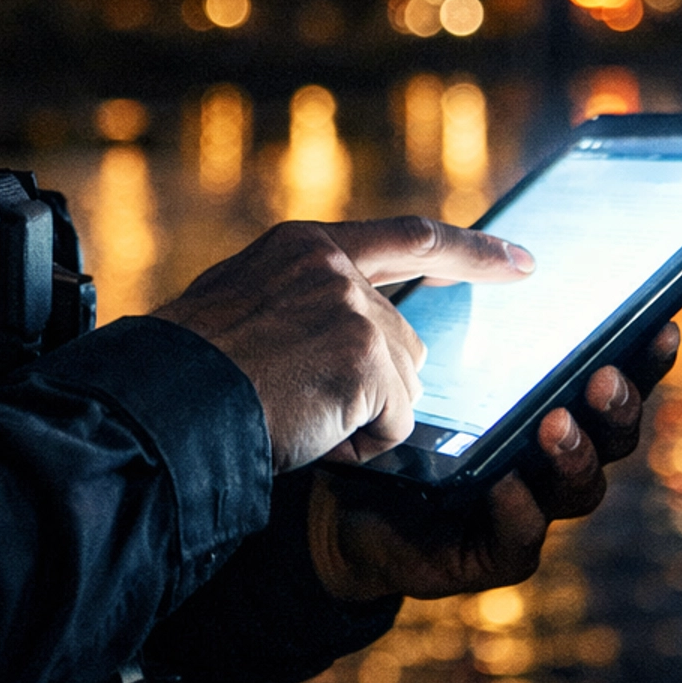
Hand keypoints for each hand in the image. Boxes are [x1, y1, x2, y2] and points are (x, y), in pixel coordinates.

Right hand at [153, 217, 534, 473]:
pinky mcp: (364, 355)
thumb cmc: (185, 372)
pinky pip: (392, 424)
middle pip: (404, 343)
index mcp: (303, 246)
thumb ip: (304, 304)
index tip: (523, 262)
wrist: (158, 400)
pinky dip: (356, 444)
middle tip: (301, 406)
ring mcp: (352, 307)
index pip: (408, 238)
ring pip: (402, 387)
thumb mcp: (243, 309)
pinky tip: (304, 432)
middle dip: (375, 390)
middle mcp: (334, 265)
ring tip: (289, 414)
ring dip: (358, 418)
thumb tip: (365, 342)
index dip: (470, 252)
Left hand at [307, 324, 679, 600]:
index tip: (661, 322)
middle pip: (614, 435)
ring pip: (580, 488)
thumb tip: (501, 251)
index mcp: (554, 405)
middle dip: (617, 405)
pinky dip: (518, 513)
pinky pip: (520, 540)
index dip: (646, 357)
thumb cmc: (400, 417)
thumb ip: (466, 313)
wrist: (345, 499)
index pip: (615, 378)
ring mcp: (532, 508)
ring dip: (573, 455)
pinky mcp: (493, 554)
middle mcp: (554, 459)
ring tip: (553, 424)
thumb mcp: (431, 360)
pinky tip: (504, 484)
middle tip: (600, 377)